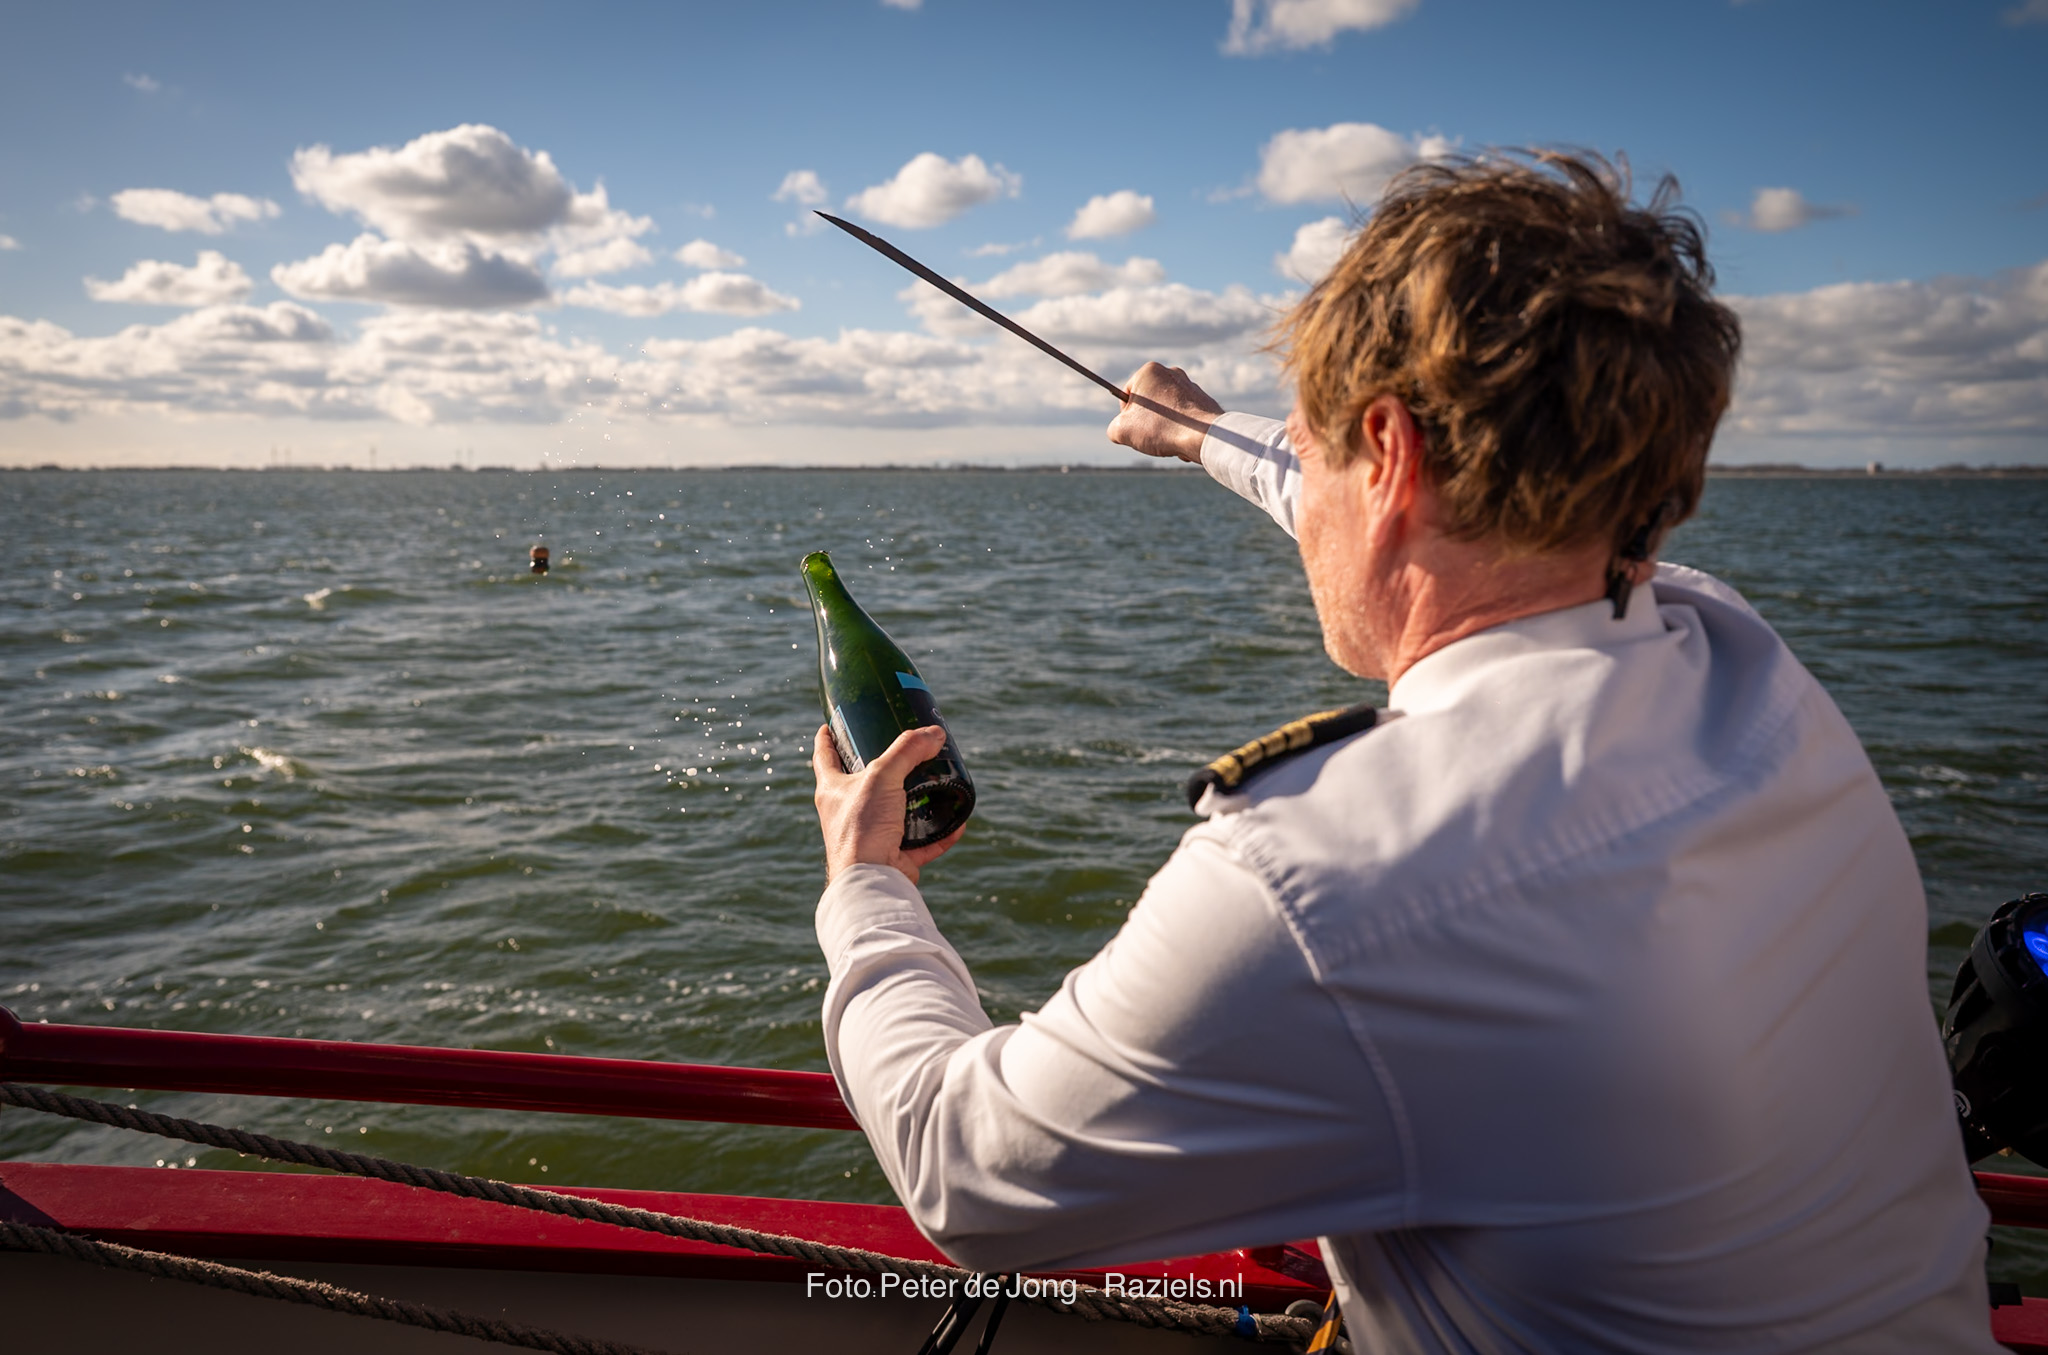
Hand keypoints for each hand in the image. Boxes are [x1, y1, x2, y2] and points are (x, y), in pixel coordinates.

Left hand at [812, 724, 964, 885]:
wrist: (870, 879)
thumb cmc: (862, 826)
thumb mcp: (882, 777)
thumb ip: (907, 751)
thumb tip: (935, 733)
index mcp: (833, 790)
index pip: (825, 755)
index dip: (828, 736)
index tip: (834, 722)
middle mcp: (847, 812)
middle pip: (863, 783)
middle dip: (884, 767)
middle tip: (903, 748)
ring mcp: (871, 835)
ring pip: (895, 812)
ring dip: (915, 800)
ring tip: (934, 781)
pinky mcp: (893, 856)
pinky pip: (921, 842)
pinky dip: (939, 833)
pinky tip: (957, 823)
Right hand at [1107, 362, 1223, 464]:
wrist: (1204, 435)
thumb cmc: (1161, 428)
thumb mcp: (1122, 431)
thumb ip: (1113, 428)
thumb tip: (1119, 431)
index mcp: (1149, 371)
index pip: (1127, 394)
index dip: (1126, 416)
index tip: (1134, 428)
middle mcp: (1171, 372)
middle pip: (1148, 404)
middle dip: (1146, 422)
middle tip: (1150, 437)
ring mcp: (1190, 386)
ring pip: (1166, 413)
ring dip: (1164, 429)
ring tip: (1169, 440)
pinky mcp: (1203, 401)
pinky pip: (1184, 418)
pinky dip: (1180, 431)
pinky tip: (1184, 441)